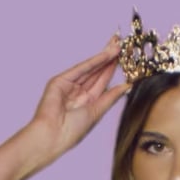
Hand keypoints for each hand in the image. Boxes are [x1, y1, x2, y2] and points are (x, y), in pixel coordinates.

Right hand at [28, 35, 130, 160]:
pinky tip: (106, 54)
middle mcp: (78, 92)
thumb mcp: (97, 112)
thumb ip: (111, 97)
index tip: (126, 59)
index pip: (102, 82)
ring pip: (90, 68)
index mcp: (87, 102)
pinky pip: (81, 69)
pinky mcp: (60, 81)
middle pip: (97, 72)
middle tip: (122, 43)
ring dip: (104, 56)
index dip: (112, 69)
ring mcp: (68, 85)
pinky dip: (94, 61)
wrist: (53, 136)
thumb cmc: (72, 131)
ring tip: (117, 45)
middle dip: (109, 58)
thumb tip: (127, 86)